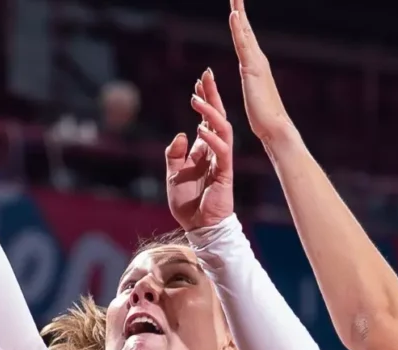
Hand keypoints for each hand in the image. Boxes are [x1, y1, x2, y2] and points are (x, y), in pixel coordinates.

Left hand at [165, 69, 234, 230]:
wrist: (199, 226)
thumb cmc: (188, 202)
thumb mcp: (173, 175)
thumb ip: (174, 154)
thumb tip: (180, 134)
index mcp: (204, 150)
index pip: (207, 119)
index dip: (204, 100)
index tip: (199, 82)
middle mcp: (216, 151)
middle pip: (218, 117)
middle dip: (212, 96)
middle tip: (206, 75)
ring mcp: (222, 161)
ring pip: (223, 130)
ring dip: (210, 113)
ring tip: (197, 100)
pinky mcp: (225, 174)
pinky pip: (222, 152)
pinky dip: (212, 140)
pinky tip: (200, 130)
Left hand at [229, 0, 293, 144]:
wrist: (276, 128)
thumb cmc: (265, 119)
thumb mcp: (255, 97)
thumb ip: (255, 87)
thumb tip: (256, 88)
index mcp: (256, 65)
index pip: (245, 38)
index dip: (240, 21)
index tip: (235, 5)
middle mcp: (258, 59)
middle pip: (246, 28)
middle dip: (240, 8)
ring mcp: (256, 63)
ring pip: (245, 32)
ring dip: (239, 13)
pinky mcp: (252, 70)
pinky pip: (243, 44)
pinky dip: (239, 28)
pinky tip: (234, 15)